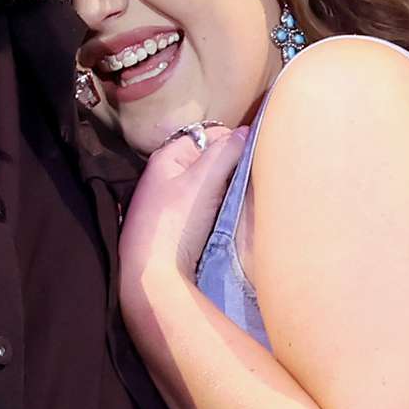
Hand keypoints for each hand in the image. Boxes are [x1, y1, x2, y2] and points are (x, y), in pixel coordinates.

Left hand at [118, 125, 248, 300]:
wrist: (152, 277)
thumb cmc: (174, 224)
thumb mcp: (202, 181)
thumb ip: (225, 152)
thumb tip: (247, 132)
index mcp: (166, 158)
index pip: (207, 135)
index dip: (232, 140)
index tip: (256, 152)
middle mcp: (166, 176)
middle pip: (208, 160)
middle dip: (231, 164)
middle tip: (254, 174)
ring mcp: (171, 203)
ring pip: (209, 185)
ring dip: (227, 187)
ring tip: (245, 194)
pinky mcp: (178, 227)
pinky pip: (206, 207)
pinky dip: (220, 207)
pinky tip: (229, 215)